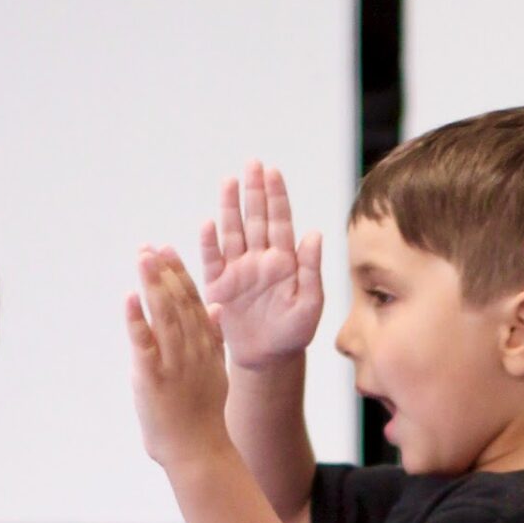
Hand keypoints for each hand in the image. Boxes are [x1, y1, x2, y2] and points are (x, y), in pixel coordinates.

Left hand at [126, 248, 228, 468]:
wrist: (200, 452)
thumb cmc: (203, 418)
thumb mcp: (215, 372)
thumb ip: (214, 338)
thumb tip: (216, 308)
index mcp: (206, 349)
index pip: (193, 303)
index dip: (180, 275)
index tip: (167, 251)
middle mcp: (192, 351)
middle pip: (178, 304)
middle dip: (163, 273)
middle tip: (149, 248)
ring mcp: (174, 364)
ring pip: (164, 317)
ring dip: (152, 285)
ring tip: (142, 258)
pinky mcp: (153, 378)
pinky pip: (144, 344)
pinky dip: (136, 320)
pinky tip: (129, 298)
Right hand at [200, 161, 322, 368]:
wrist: (269, 359)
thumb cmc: (294, 332)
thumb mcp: (310, 303)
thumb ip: (311, 268)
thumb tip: (314, 233)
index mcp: (285, 261)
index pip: (280, 222)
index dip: (277, 197)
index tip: (273, 172)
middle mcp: (260, 259)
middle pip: (256, 218)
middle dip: (254, 191)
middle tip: (252, 163)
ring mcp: (239, 270)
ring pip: (233, 231)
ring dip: (231, 207)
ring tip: (229, 181)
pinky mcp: (220, 285)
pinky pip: (213, 260)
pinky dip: (209, 242)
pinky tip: (208, 223)